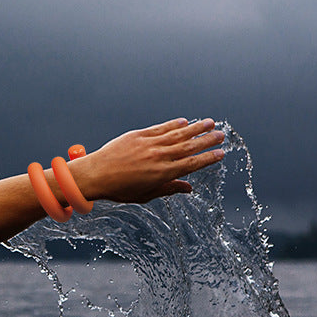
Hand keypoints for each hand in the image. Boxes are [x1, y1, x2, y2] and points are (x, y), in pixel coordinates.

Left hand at [69, 118, 224, 204]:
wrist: (94, 175)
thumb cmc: (118, 189)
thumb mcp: (144, 195)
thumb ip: (168, 189)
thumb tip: (188, 189)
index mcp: (162, 174)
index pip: (191, 164)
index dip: (208, 159)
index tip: (220, 154)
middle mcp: (159, 157)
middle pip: (189, 146)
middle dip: (207, 140)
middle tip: (222, 135)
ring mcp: (149, 144)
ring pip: (178, 134)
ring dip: (196, 128)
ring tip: (210, 123)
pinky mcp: (139, 135)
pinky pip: (161, 128)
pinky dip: (174, 124)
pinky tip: (184, 121)